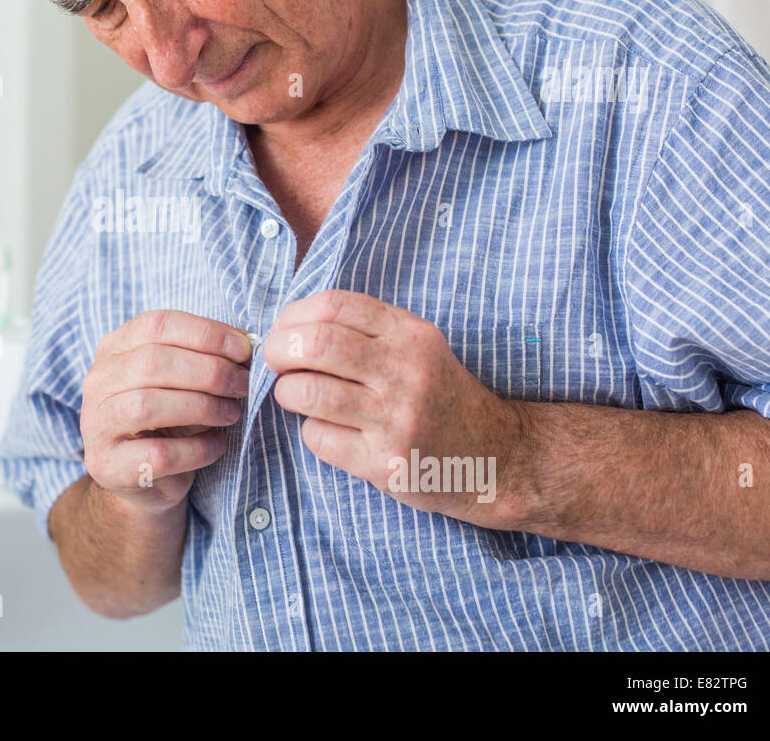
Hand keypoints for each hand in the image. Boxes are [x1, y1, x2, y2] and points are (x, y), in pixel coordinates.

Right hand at [80, 310, 252, 515]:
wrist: (142, 479)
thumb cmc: (170, 421)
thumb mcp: (183, 381)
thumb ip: (206, 358)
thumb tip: (246, 344)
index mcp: (115, 348)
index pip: (156, 324)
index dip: (205, 333)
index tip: (244, 349)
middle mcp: (98, 381)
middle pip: (152, 362)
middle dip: (209, 371)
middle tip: (242, 385)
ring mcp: (97, 424)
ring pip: (147, 406)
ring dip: (202, 407)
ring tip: (230, 414)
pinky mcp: (107, 465)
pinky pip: (158, 453)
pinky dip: (197, 449)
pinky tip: (215, 446)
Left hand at [263, 289, 534, 529]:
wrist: (495, 457)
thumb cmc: (440, 395)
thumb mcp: (418, 347)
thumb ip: (364, 331)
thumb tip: (290, 325)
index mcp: (410, 335)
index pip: (335, 306)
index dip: (294, 315)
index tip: (284, 330)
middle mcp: (405, 372)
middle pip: (316, 344)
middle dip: (279, 350)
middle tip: (275, 361)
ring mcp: (395, 420)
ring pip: (309, 392)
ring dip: (286, 392)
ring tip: (294, 395)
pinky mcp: (384, 463)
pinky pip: (319, 438)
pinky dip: (310, 431)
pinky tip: (327, 429)